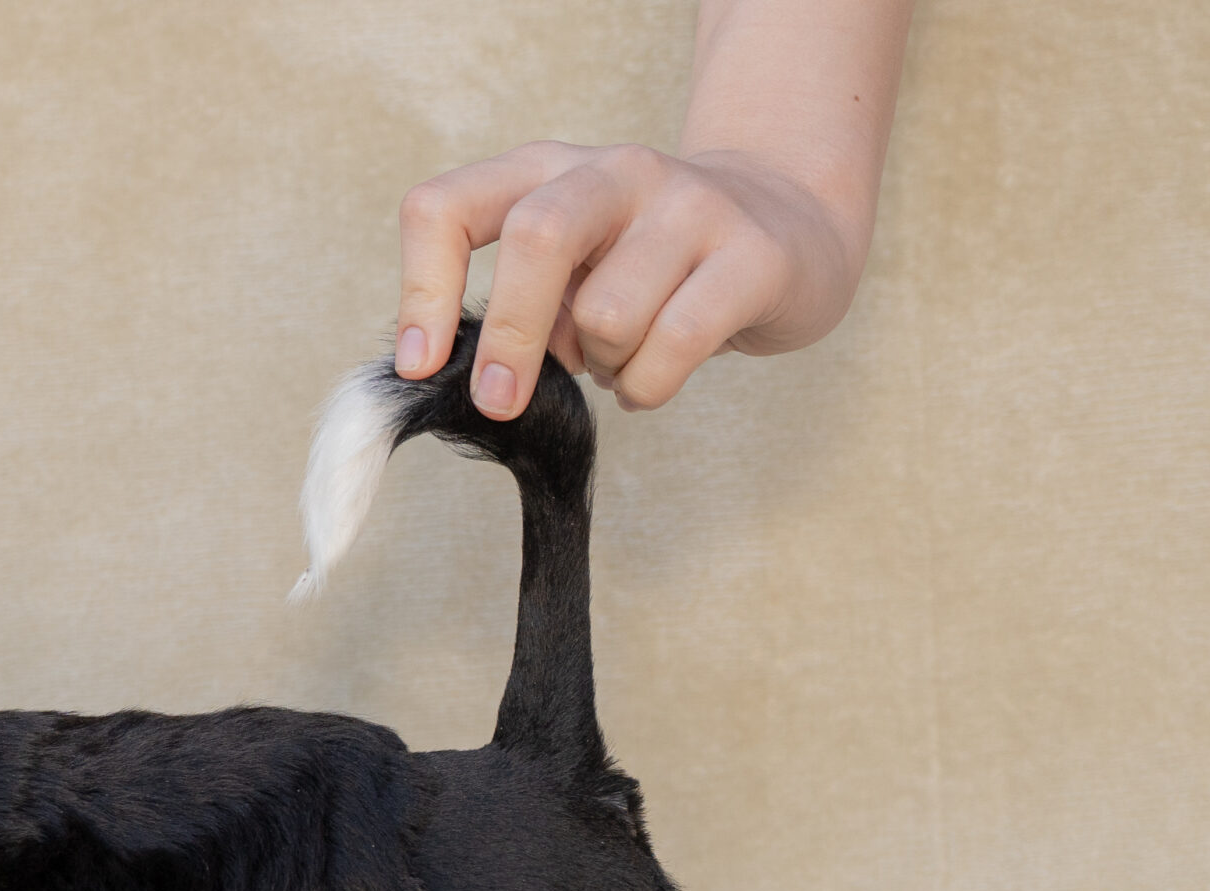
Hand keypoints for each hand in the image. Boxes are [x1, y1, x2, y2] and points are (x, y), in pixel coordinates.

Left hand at [395, 140, 866, 416]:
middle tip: (502, 401)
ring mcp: (689, 203)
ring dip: (603, 364)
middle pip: (535, 239)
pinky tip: (651, 379)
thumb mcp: (569, 267)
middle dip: (510, 338)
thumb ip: (516, 305)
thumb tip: (465, 378)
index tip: (421, 366)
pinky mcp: (752, 254)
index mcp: (545, 171)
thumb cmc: (650, 266)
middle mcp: (614, 171)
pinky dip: (648, 386)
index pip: (448, 207)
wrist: (788, 223)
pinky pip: (674, 344)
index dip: (421, 290)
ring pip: (609, 313)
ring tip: (619, 358)